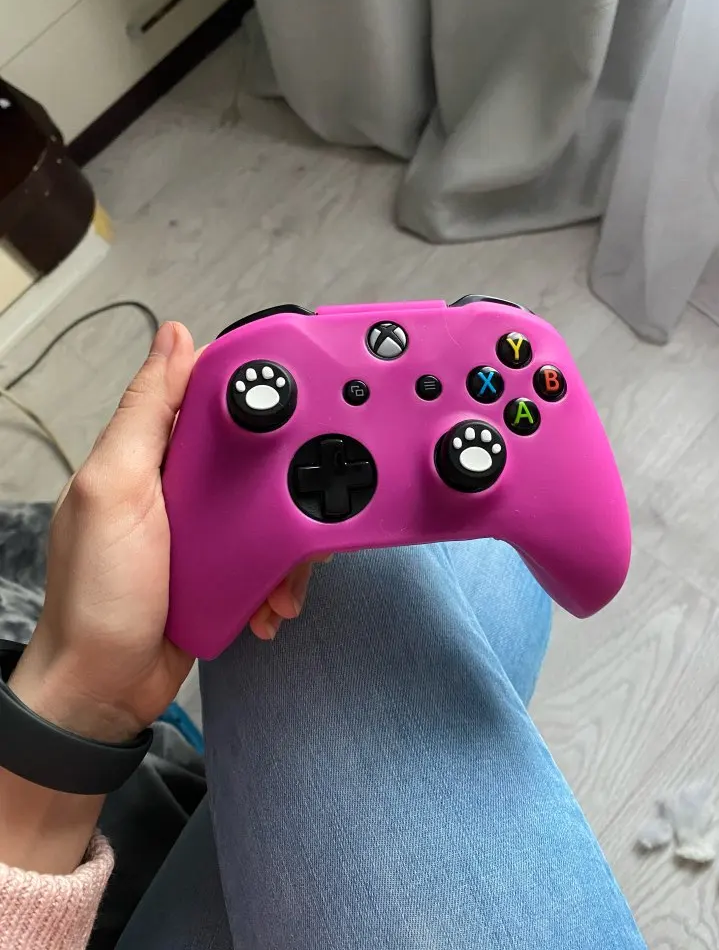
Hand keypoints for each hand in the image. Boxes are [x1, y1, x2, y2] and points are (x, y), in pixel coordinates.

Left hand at [9, 322, 316, 743]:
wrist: (106, 689)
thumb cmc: (98, 593)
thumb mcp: (115, 489)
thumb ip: (145, 413)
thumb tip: (173, 337)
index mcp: (152, 452)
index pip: (213, 397)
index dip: (259, 389)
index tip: (304, 394)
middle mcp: (182, 484)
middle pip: (259, 456)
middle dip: (290, 482)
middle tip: (312, 503)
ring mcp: (208, 530)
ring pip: (276, 510)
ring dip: (291, 545)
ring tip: (285, 580)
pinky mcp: (228, 569)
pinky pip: (272, 557)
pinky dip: (281, 579)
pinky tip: (272, 604)